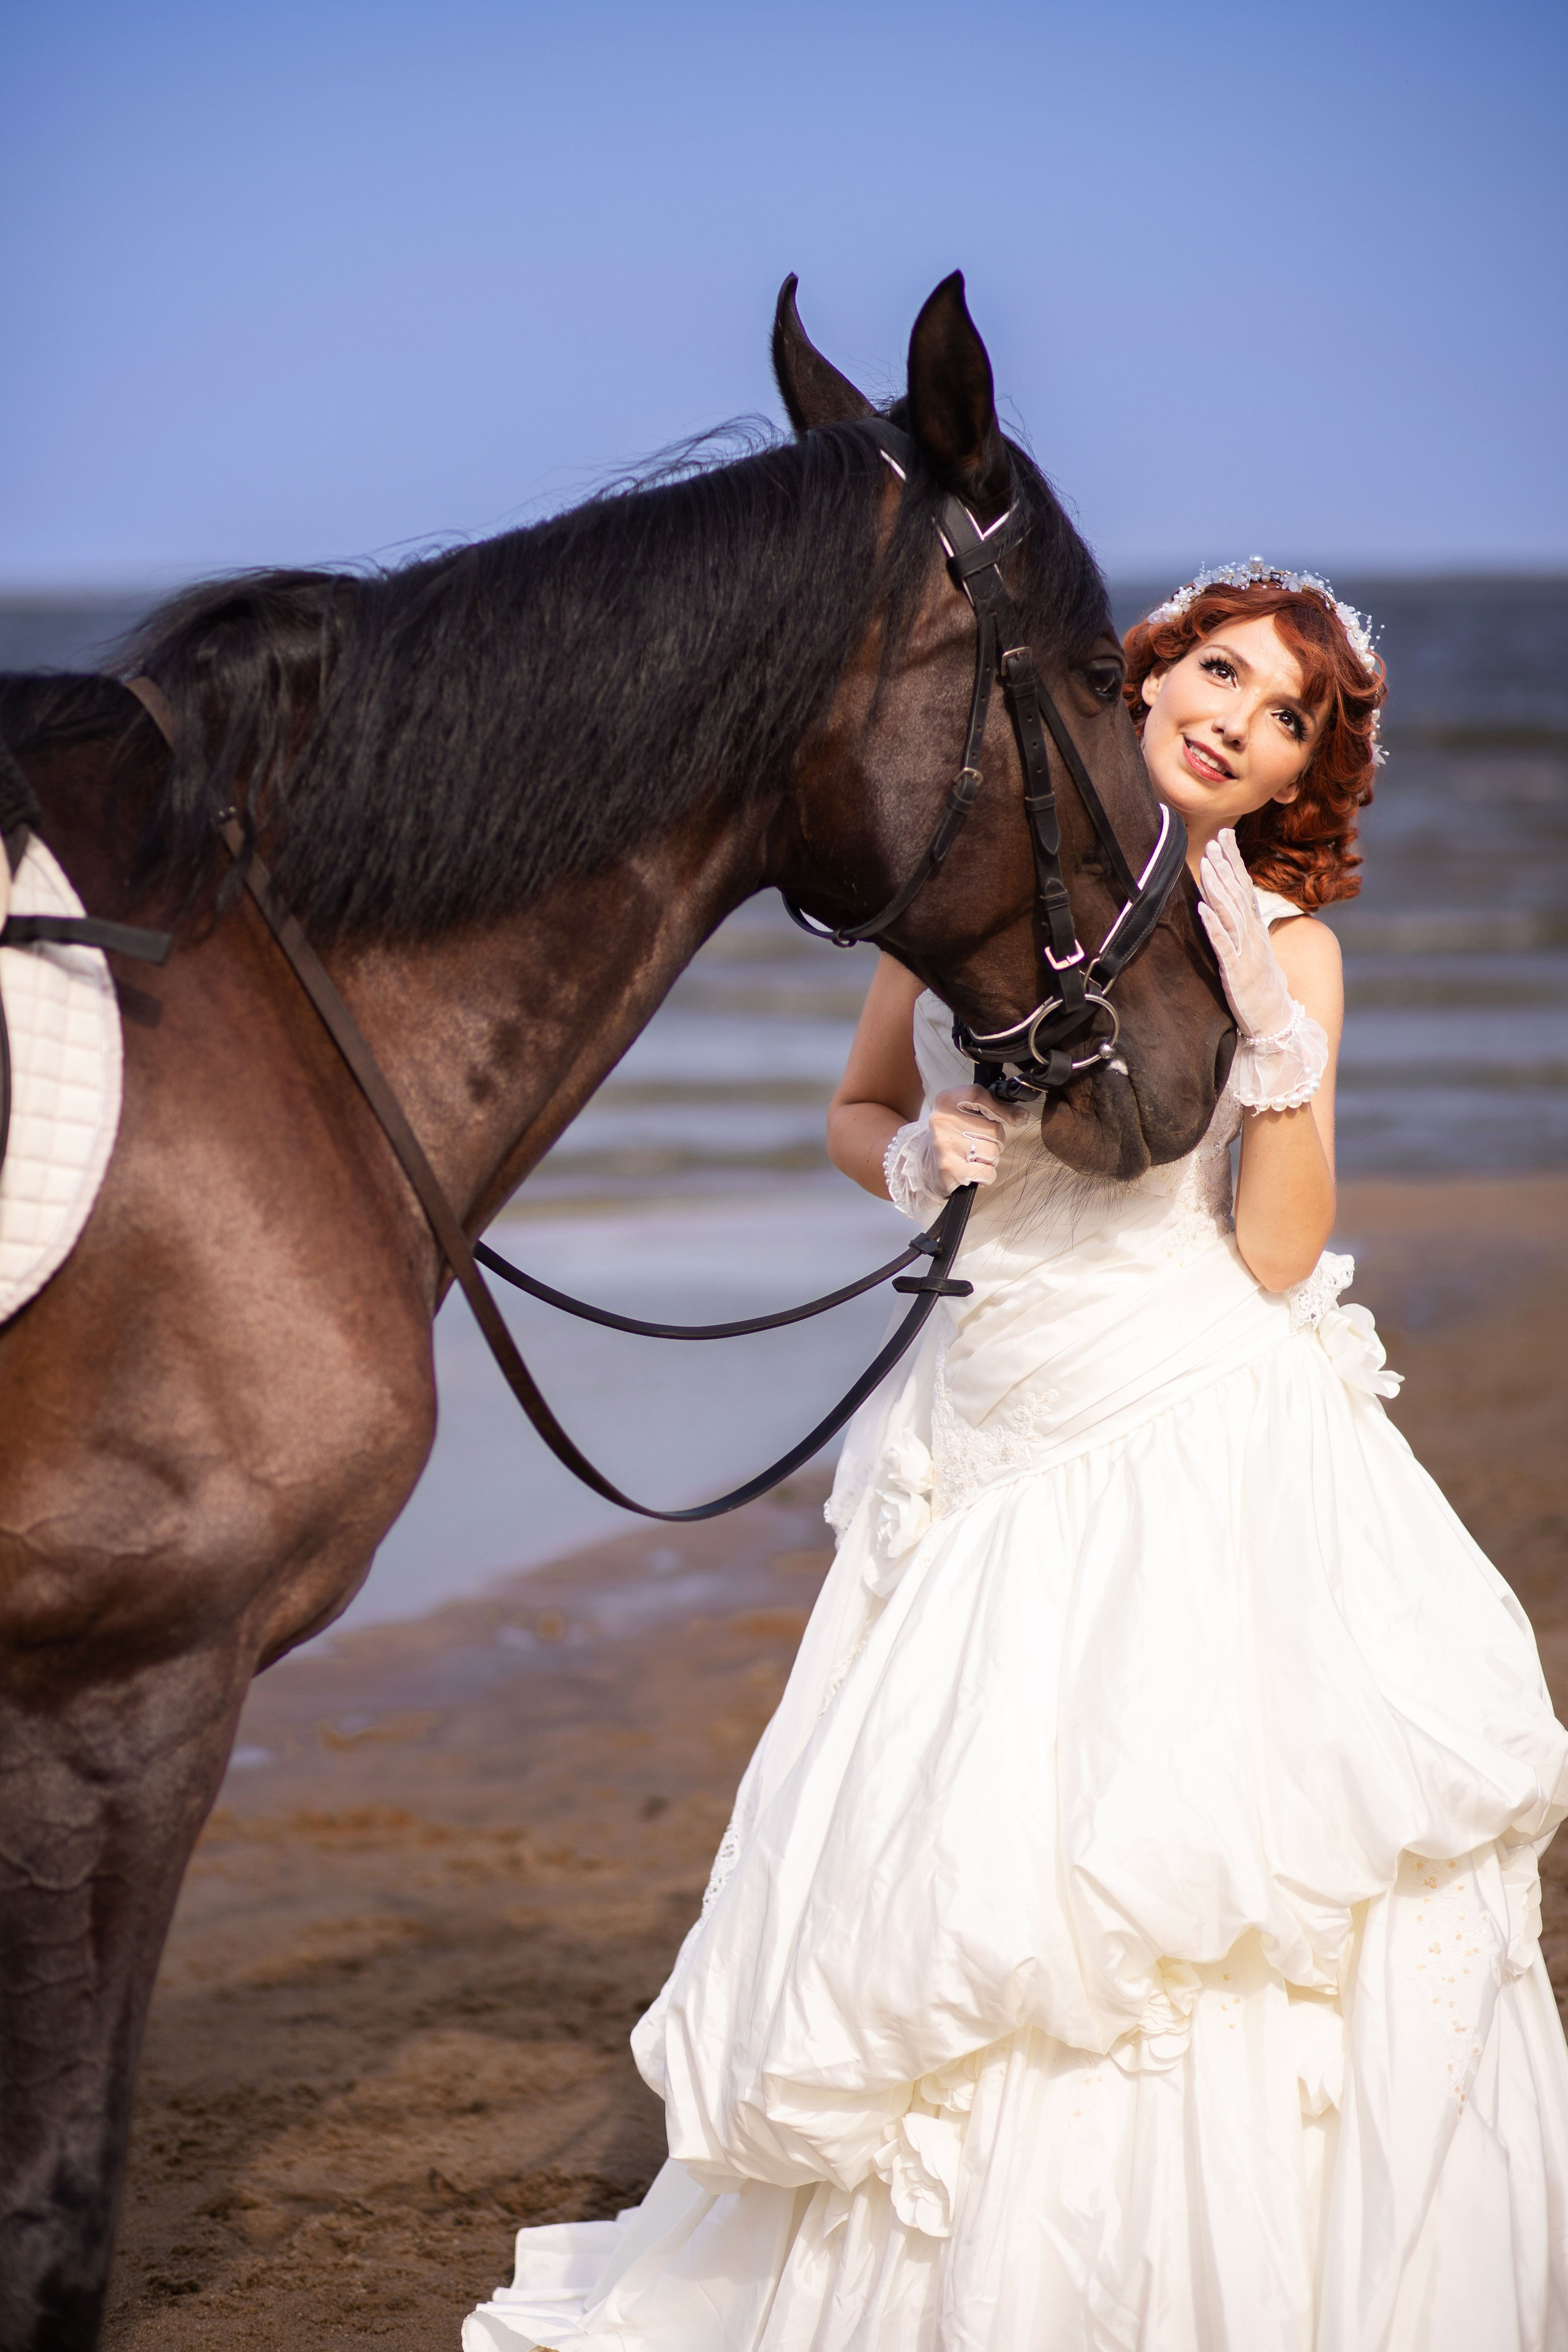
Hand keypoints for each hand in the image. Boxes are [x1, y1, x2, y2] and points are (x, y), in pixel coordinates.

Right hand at [883, 1085, 1029, 1223]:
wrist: (924, 1164)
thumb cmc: (953, 1135)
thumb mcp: (964, 1112)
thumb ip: (992, 1108)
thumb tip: (1020, 1117)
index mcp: (946, 1101)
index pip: (979, 1095)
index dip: (1001, 1108)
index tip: (1015, 1118)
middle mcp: (942, 1121)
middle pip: (994, 1129)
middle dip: (996, 1140)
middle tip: (981, 1143)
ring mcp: (944, 1146)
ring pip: (993, 1152)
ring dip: (991, 1159)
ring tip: (975, 1157)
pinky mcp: (949, 1170)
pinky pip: (987, 1172)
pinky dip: (986, 1175)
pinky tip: (973, 1170)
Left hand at [1197, 830, 1293, 1039]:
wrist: (1276, 1023)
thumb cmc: (1262, 990)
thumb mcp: (1253, 953)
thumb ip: (1243, 930)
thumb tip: (1232, 908)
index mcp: (1255, 930)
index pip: (1244, 887)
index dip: (1235, 860)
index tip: (1224, 835)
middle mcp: (1253, 936)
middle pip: (1238, 894)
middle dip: (1226, 864)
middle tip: (1214, 838)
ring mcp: (1246, 953)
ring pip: (1230, 913)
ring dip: (1218, 887)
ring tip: (1207, 863)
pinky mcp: (1237, 972)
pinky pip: (1223, 945)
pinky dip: (1213, 925)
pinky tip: (1202, 908)